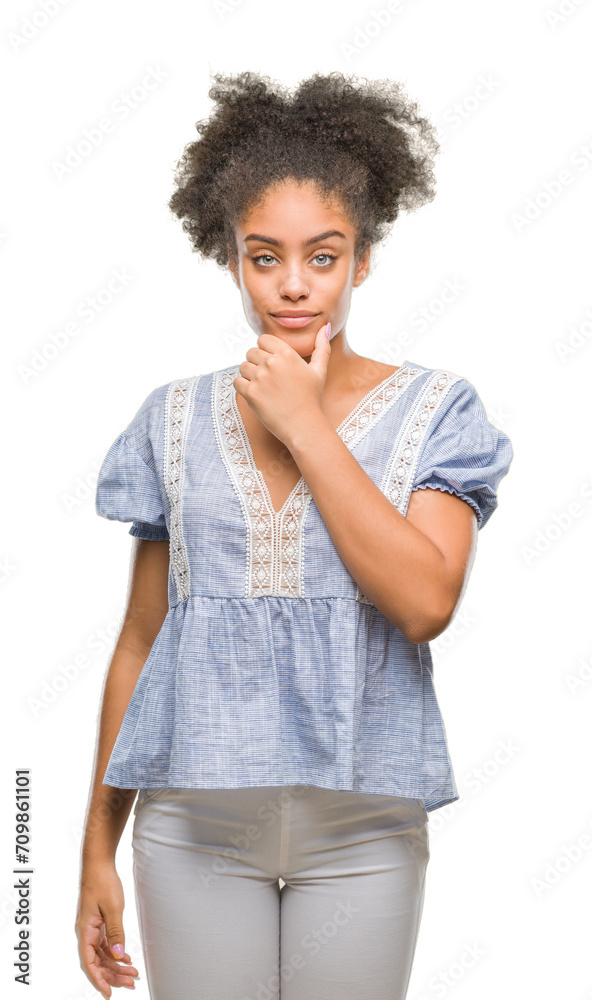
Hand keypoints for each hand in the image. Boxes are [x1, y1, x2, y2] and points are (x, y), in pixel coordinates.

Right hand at [75, 862, 138, 996]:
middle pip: (97, 961)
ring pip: (102, 954)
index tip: (109, 993)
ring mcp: (92, 928)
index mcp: (85, 931)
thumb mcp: (113, 907)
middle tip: (130, 982)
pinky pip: (105, 944)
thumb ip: (115, 932)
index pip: (89, 963)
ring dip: (115, 965)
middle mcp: (86, 932)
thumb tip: (117, 955)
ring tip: (132, 973)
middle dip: (112, 974)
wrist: (98, 863)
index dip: (98, 980)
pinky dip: (115, 952)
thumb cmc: (102, 882)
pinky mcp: (98, 922)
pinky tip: (125, 958)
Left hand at [234, 322, 331, 446]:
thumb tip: (325, 327)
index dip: (266, 350)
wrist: (304, 425)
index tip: (273, 364)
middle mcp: (272, 362)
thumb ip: (321, 347)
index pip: (263, 339)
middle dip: (257, 363)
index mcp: (287, 353)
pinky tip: (257, 395)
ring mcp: (260, 378)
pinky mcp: (251, 393)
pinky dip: (243, 388)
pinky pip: (237, 382)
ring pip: (243, 366)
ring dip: (249, 375)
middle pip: (251, 352)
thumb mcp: (320, 371)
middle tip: (268, 379)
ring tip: (263, 388)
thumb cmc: (312, 399)